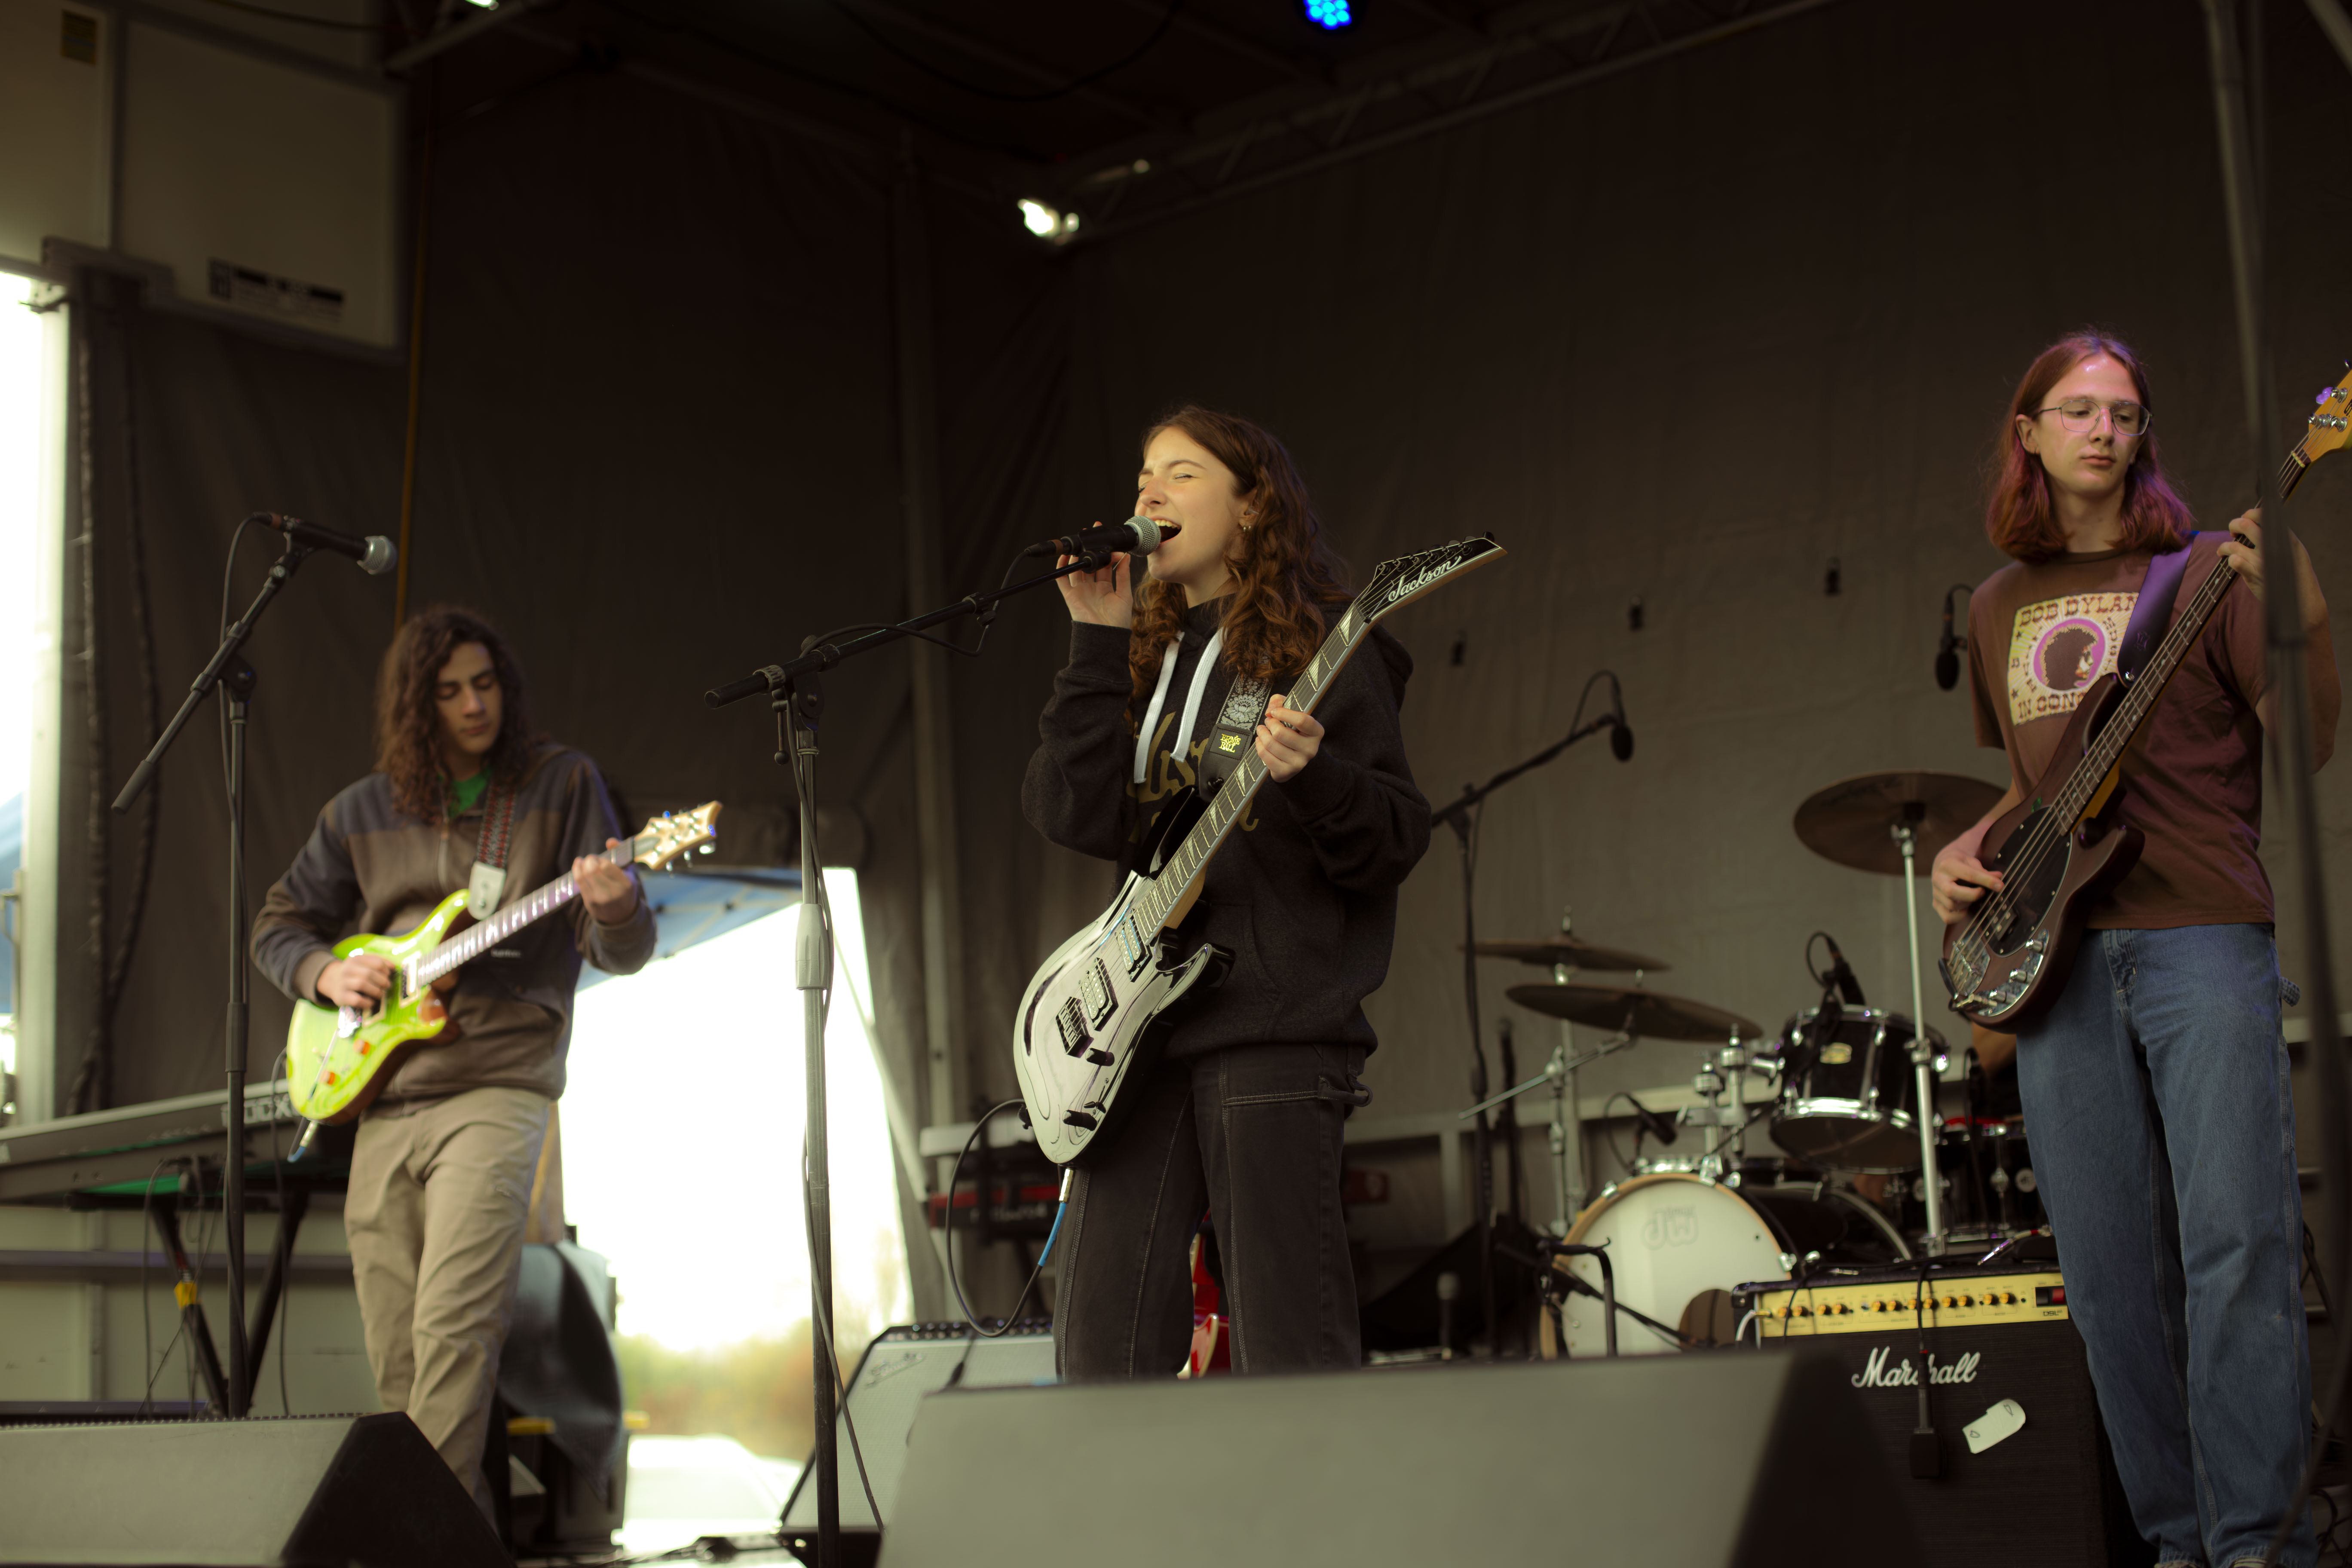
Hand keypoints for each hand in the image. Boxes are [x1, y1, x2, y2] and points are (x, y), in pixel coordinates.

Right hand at [316, 952, 393, 1008]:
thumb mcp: (362, 963)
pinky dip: (367, 1002)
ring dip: (376, 991)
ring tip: (381, 994)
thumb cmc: (353, 973)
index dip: (386, 969)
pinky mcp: (340, 996)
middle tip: (387, 986)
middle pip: (369, 974)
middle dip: (382, 981)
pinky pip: (356, 999)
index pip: (376, 962)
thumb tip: (393, 968)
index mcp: (355, 959)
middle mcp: (347, 969)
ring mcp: (342, 982)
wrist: (331, 981)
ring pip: (362, 984)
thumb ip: (377, 963)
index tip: (389, 975)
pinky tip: (372, 1003)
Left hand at [576, 840, 639, 923]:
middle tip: (592, 859)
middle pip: (592, 870)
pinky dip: (576, 870)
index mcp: (626, 884)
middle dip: (590, 860)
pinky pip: (578, 882)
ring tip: (584, 862)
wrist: (621, 915)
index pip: (606, 866)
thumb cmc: (625, 888)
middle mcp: (613, 893)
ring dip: (581, 864)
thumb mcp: (629, 872)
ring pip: (583, 875)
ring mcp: (600, 899)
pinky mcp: (589, 903)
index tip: (602, 859)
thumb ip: (621, 854)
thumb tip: (610, 841)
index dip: (601, 860)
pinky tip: (579, 865)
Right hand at [1055, 547, 1132, 627]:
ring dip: (1076, 557)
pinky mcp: (1070, 595)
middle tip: (1092, 540)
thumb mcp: (1125, 595)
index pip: (1103, 566)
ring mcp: (1080, 591)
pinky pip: (1062, 579)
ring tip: (1080, 545)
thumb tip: (1126, 557)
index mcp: (1105, 587)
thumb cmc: (1118, 620)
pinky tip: (1066, 556)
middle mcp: (1092, 588)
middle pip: (1089, 565)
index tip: (1109, 544)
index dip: (1105, 554)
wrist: (1106, 636)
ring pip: (1076, 569)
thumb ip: (1124, 575)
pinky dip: (1062, 567)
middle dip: (1090, 552)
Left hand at [1255, 693, 1323, 782]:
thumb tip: (1271, 707)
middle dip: (1269, 724)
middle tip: (1268, 722)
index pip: (1302, 720)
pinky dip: (1259, 746)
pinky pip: (1265, 756)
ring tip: (1262, 731)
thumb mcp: (1292, 714)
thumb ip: (1281, 702)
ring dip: (1262, 734)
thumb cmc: (1294, 733)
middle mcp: (1310, 748)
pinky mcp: (1286, 771)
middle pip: (1280, 733)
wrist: (1295, 759)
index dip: (1284, 713)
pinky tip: (1260, 742)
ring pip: (1271, 744)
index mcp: (1316, 732)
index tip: (1274, 711)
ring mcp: (1299, 762)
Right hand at [1930, 839, 2002, 925]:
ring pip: (1951, 905)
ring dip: (1968, 904)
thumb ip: (1984, 871)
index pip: (1968, 875)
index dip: (1986, 881)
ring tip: (1974, 897)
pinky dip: (1960, 916)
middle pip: (1951, 892)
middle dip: (1972, 895)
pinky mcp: (1936, 904)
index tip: (2000, 885)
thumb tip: (1998, 878)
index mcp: (1947, 865)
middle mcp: (1938, 879)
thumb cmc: (1960, 863)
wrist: (1942, 865)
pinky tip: (1966, 908)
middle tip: (1983, 892)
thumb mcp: (1971, 861)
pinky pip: (1947, 917)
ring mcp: (1935, 893)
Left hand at [2217, 509, 2327, 629]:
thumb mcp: (2293, 551)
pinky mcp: (2253, 576)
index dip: (2249, 514)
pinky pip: (2234, 561)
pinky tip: (2230, 562)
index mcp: (2286, 538)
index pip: (2263, 516)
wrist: (2300, 600)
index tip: (2244, 519)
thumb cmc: (2294, 574)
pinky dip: (2229, 560)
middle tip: (2232, 532)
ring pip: (2233, 545)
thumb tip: (2255, 525)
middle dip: (2234, 525)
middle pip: (2245, 525)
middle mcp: (2273, 546)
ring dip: (2225, 547)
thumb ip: (2277, 539)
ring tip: (2224, 551)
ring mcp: (2262, 561)